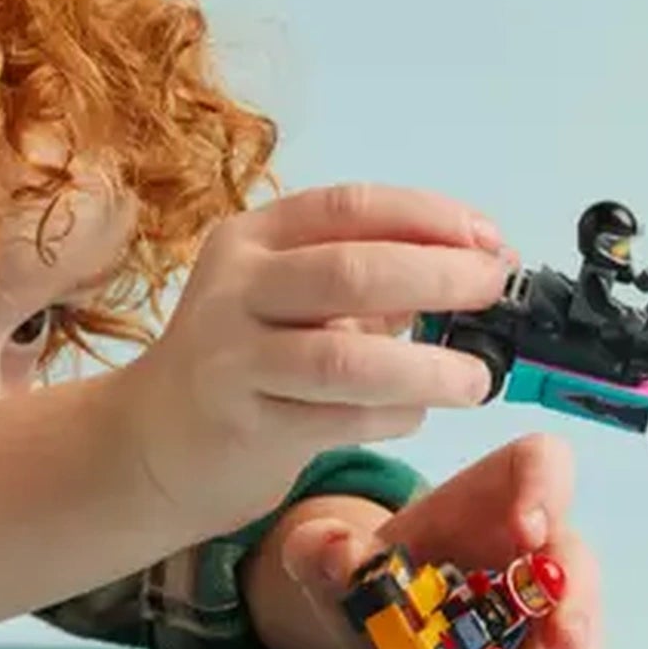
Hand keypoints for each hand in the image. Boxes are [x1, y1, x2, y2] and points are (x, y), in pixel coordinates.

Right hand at [115, 182, 517, 545]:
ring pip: (346, 359)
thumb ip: (369, 278)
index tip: (489, 241)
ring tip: (476, 379)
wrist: (152, 441)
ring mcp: (231, 359)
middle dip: (440, 278)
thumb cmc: (242, 359)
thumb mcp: (290, 298)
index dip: (429, 218)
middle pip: (350, 271)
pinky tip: (414, 413)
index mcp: (251, 240)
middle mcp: (233, 289)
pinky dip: (393, 416)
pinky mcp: (242, 426)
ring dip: (427, 368)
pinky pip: (339, 419)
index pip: (348, 207)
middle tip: (495, 294)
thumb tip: (476, 263)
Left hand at [243, 432, 604, 648]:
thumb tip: (340, 555)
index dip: (544, 488)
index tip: (525, 528)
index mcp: (496, 497)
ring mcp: (552, 609)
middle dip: (571, 602)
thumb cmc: (377, 575)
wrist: (382, 630)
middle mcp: (538, 548)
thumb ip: (321, 548)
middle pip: (574, 561)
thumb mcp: (332, 559)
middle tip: (560, 641)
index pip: (543, 464)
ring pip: (574, 635)